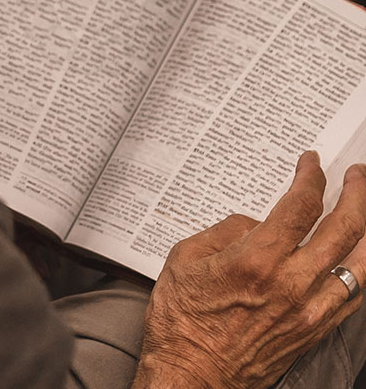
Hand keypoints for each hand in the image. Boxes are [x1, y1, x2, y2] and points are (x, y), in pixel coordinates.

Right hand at [131, 151, 365, 388]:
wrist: (191, 374)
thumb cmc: (182, 319)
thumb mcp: (186, 258)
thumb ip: (225, 232)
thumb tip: (254, 224)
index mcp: (257, 259)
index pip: (300, 206)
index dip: (310, 177)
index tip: (311, 163)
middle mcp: (291, 283)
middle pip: (343, 229)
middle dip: (355, 194)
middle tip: (356, 174)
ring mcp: (308, 310)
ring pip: (359, 265)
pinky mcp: (313, 331)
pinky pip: (352, 298)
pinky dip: (362, 271)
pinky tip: (360, 259)